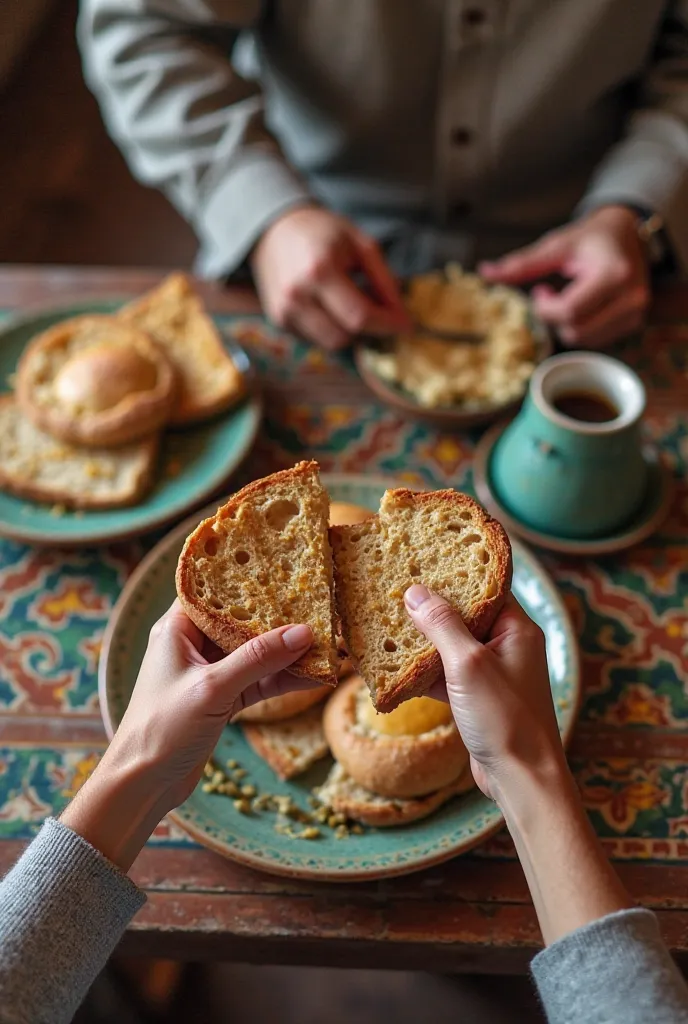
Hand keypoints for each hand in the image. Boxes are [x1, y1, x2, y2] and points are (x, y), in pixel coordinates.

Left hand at [62, 602, 314, 868]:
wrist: (142, 785)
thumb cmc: (162, 729)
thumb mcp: (212, 688)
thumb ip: (258, 658)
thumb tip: (303, 632)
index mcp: (177, 629)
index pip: (214, 590)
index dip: (247, 577)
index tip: (285, 567)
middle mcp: (193, 644)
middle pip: (242, 620)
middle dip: (279, 617)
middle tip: (318, 604)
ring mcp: (209, 672)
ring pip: (255, 653)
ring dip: (287, 651)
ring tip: (327, 641)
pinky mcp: (222, 699)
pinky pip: (259, 681)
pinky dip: (283, 679)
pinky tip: (315, 675)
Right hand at [251, 205, 410, 349]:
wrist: (274, 230)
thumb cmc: (321, 232)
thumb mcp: (360, 243)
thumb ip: (384, 278)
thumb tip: (400, 312)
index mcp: (320, 271)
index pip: (360, 315)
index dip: (388, 324)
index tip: (406, 324)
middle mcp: (297, 296)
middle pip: (345, 336)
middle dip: (369, 329)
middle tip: (381, 312)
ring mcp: (284, 312)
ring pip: (330, 343)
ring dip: (349, 332)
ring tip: (353, 306)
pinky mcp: (278, 321)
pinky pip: (314, 339)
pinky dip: (330, 329)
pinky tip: (330, 307)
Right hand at [404, 585, 563, 803]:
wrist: (522, 779)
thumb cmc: (505, 719)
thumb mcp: (468, 664)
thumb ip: (442, 625)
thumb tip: (415, 592)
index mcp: (517, 629)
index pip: (486, 588)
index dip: (454, 574)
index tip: (421, 562)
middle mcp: (508, 646)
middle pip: (466, 615)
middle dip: (432, 608)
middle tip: (395, 591)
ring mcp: (493, 673)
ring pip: (453, 646)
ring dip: (425, 641)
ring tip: (389, 623)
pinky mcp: (478, 697)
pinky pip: (448, 673)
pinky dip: (426, 672)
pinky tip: (397, 669)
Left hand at [480, 205, 649, 347]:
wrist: (628, 233)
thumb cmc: (591, 238)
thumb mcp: (556, 245)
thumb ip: (522, 264)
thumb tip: (484, 272)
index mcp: (613, 274)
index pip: (570, 311)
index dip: (545, 309)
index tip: (538, 291)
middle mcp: (630, 297)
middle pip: (576, 331)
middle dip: (554, 317)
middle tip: (548, 294)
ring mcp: (635, 313)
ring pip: (584, 340)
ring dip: (566, 323)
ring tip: (566, 297)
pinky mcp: (633, 323)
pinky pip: (595, 340)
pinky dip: (580, 326)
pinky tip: (580, 306)